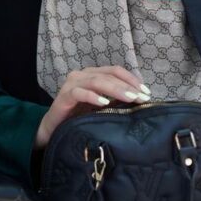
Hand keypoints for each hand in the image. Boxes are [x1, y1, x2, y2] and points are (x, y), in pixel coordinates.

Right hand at [34, 66, 149, 147]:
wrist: (54, 129)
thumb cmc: (79, 116)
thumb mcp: (101, 107)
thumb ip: (115, 100)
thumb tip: (140, 100)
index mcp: (93, 74)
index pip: (115, 71)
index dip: (132, 79)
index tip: (146, 92)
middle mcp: (82, 75)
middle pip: (108, 75)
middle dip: (127, 86)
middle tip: (142, 97)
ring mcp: (72, 84)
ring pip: (96, 81)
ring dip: (115, 89)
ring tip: (130, 98)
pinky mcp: (63, 96)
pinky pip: (79, 93)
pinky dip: (93, 96)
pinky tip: (104, 103)